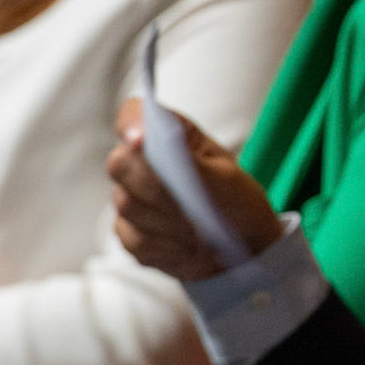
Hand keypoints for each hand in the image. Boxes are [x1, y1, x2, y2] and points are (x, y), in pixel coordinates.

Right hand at [109, 99, 281, 280]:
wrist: (244, 248)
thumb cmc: (238, 203)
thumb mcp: (227, 181)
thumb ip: (191, 164)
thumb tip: (153, 144)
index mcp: (171, 136)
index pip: (134, 116)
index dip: (131, 124)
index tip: (140, 140)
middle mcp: (142, 163)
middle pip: (120, 163)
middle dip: (156, 186)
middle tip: (191, 204)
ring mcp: (130, 198)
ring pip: (128, 205)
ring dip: (169, 220)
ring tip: (200, 228)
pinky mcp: (128, 232)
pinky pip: (134, 238)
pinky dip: (167, 245)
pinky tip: (189, 246)